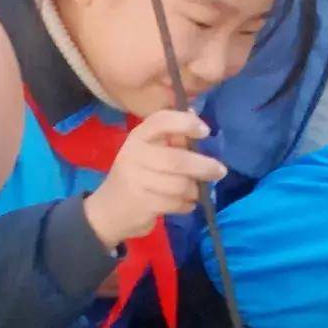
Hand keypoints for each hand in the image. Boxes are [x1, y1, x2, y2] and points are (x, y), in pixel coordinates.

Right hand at [81, 111, 223, 249]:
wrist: (107, 212)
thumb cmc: (135, 177)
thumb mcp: (148, 154)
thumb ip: (171, 139)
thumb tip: (194, 115)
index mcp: (137, 138)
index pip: (161, 121)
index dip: (186, 123)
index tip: (205, 131)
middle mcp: (134, 155)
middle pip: (178, 160)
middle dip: (204, 167)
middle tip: (220, 171)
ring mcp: (137, 180)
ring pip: (180, 185)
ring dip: (194, 190)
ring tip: (195, 191)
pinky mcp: (142, 204)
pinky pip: (176, 203)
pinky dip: (187, 204)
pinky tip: (185, 203)